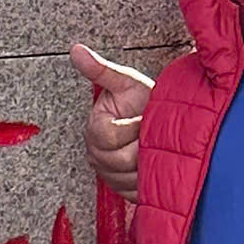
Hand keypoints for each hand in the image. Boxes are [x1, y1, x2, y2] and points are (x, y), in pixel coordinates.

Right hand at [70, 45, 153, 199]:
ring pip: (127, 178)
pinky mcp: (125, 190)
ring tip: (156, 147)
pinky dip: (150, 181)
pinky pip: (135, 193)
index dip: (131, 127)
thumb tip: (76, 50)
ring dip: (147, 163)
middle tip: (154, 132)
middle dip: (142, 145)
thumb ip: (100, 69)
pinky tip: (157, 165)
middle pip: (118, 160)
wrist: (166, 121)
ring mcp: (110, 174)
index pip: (108, 136)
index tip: (145, 117)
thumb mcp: (126, 82)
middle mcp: (98, 155)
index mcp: (95, 129)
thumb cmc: (146, 102)